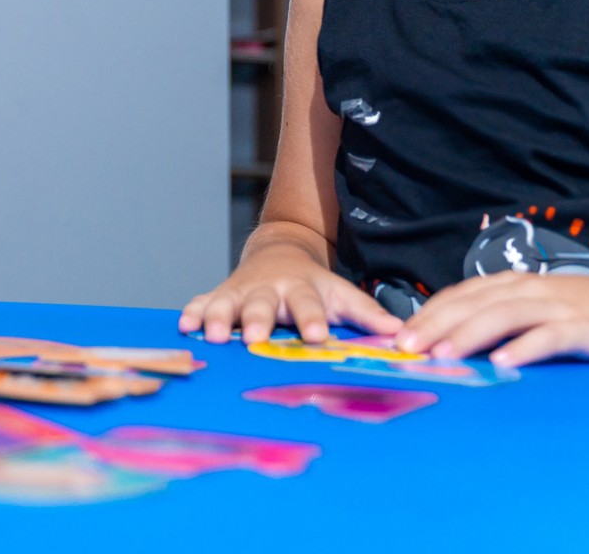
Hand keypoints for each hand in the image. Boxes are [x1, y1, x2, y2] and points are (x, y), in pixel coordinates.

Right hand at [179, 238, 398, 343]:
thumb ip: (368, 315)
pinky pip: (203, 302)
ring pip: (229, 303)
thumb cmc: (314, 285)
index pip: (309, 305)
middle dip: (259, 320)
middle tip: (257, 336)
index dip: (312, 320)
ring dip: (221, 318)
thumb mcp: (342, 295)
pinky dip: (194, 312)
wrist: (278, 252)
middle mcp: (269, 289)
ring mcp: (241, 291)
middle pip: (263, 305)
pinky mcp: (220, 295)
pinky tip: (185, 325)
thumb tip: (404, 334)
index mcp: (301, 290)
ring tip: (215, 335)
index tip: (317, 336)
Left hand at [395, 273, 588, 366]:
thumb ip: (501, 319)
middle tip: (405, 348)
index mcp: (512, 285)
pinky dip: (525, 347)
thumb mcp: (538, 310)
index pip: (459, 295)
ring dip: (467, 335)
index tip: (397, 336)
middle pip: (472, 304)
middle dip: (434, 325)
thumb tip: (453, 341)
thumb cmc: (588, 313)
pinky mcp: (585, 327)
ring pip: (502, 316)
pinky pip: (550, 336)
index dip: (426, 314)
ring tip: (440, 355)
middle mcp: (529, 290)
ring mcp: (557, 307)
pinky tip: (504, 362)